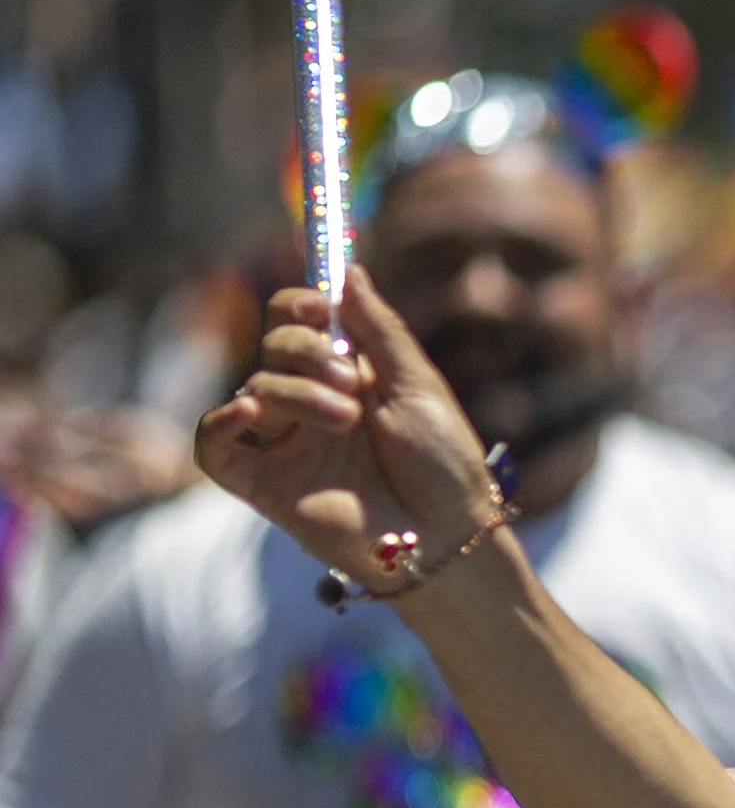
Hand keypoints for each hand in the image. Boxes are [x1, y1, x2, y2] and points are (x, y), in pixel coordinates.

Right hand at [197, 272, 504, 590]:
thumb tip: (350, 271)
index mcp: (348, 374)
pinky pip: (214, 447)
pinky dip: (220, 423)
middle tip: (353, 384)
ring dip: (297, 392)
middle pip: (274, 347)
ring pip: (254, 388)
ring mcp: (286, 443)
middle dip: (307, 352)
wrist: (448, 535)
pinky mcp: (266, 484)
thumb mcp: (418, 385)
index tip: (320, 309)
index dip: (298, 306)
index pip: (296, 321)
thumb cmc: (444, 464)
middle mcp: (311, 403)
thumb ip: (379, 328)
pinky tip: (250, 413)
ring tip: (346, 419)